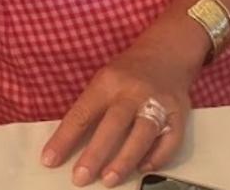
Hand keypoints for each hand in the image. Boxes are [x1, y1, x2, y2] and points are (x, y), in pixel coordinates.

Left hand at [40, 41, 191, 186]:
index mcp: (108, 81)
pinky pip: (170, 141)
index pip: (82, 112)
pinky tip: (143, 169)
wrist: (166, 53)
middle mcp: (133, 91)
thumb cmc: (128, 72)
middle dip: (95, 153)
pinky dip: (157, 158)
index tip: (50, 159)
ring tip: (109, 179)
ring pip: (142, 134)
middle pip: (112, 124)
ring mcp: (158, 102)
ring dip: (125, 160)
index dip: (65, 138)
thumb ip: (91, 108)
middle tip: (80, 177)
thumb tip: (69, 142)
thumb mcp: (104, 80)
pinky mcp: (179, 114)